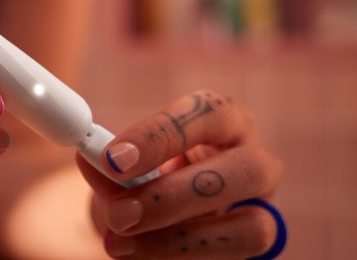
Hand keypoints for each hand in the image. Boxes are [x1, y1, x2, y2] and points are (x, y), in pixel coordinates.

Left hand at [78, 90, 283, 258]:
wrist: (162, 216)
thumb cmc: (148, 175)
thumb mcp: (129, 165)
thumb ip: (114, 165)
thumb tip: (91, 161)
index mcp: (227, 122)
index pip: (211, 112)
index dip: (161, 135)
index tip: (112, 158)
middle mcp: (258, 162)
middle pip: (247, 170)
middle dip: (176, 196)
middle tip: (119, 215)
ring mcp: (265, 212)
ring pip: (252, 229)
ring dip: (179, 242)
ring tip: (118, 246)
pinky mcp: (259, 251)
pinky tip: (137, 258)